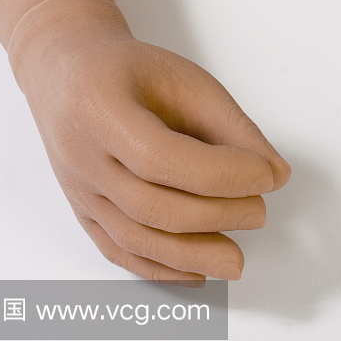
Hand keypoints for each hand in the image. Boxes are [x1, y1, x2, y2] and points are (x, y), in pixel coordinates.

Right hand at [9, 0, 290, 282]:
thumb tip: (273, 173)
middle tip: (259, 210)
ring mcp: (77, 189)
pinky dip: (160, 269)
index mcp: (100, 108)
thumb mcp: (183, 77)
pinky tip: (196, 271)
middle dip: (215, 215)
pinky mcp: (81, 212)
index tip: (264, 175)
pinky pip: (119, 252)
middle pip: (151, 205)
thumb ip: (230, 124)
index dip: (220, 174)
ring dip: (192, 256)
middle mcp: (80, 156)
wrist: (67, 71)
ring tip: (236, 258)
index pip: (162, 158)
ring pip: (134, 239)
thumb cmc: (125, 69)